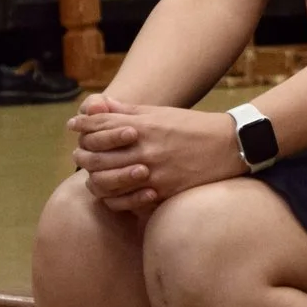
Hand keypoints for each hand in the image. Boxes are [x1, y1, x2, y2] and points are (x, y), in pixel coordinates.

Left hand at [69, 102, 244, 212]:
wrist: (231, 146)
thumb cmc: (194, 127)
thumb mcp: (162, 113)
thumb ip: (128, 111)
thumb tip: (98, 105)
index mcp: (144, 126)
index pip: (99, 125)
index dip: (82, 125)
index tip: (74, 126)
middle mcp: (144, 149)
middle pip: (94, 156)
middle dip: (82, 155)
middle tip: (80, 154)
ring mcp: (152, 172)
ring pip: (103, 182)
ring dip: (93, 178)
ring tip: (94, 174)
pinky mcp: (161, 192)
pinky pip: (123, 201)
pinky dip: (113, 198)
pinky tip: (113, 191)